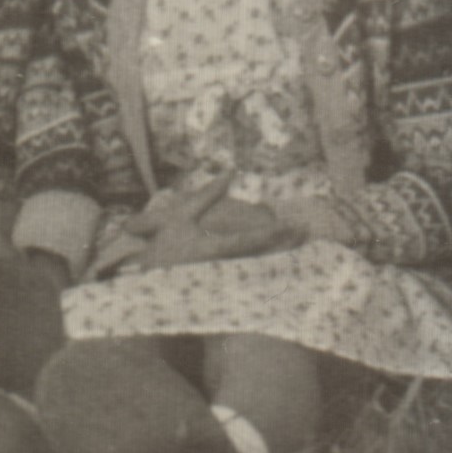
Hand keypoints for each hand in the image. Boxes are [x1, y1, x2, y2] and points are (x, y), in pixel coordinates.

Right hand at [123, 178, 299, 272]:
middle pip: (263, 252)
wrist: (145, 279)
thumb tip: (229, 173)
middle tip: (306, 231)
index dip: (274, 233)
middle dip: (284, 242)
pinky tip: (274, 248)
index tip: (293, 225)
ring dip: (278, 248)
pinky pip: (248, 263)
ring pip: (258, 258)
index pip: (251, 240)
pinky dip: (263, 253)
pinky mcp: (222, 276)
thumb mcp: (180, 216)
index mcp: (215, 249)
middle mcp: (225, 263)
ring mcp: (224, 272)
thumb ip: (207, 195)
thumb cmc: (162, 247)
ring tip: (297, 237)